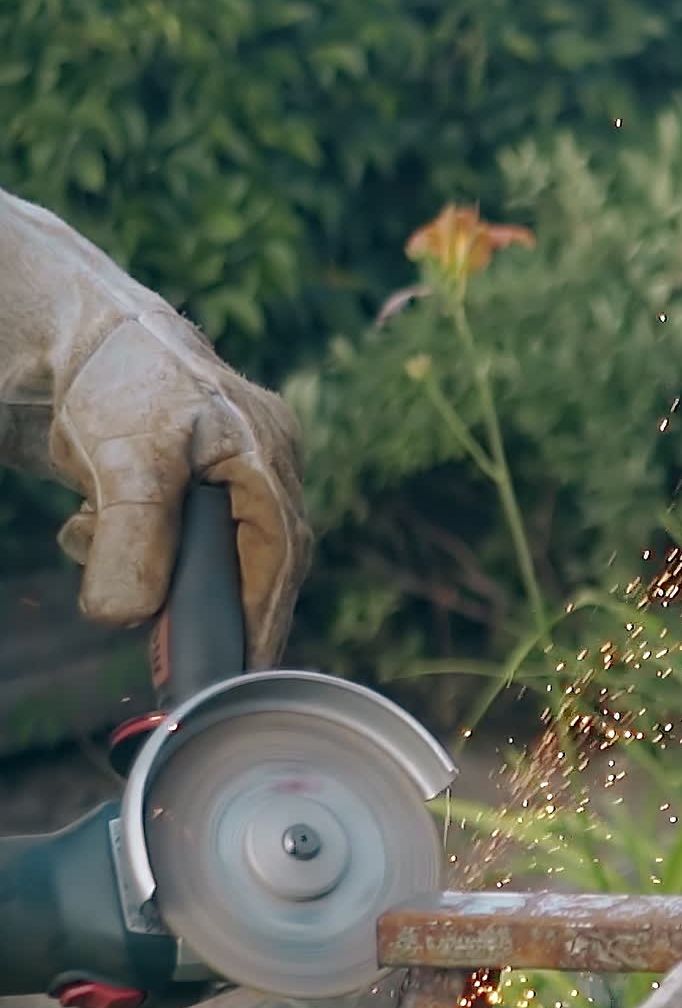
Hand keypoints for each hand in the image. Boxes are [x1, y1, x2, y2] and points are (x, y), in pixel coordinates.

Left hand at [49, 312, 311, 668]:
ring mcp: (234, 470)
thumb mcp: (124, 464)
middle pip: (257, 560)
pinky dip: (141, 547)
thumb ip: (131, 541)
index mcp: (266, 452)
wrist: (76, 337)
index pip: (280, 556)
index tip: (242, 669)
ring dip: (160, 569)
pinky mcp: (197, 479)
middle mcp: (264, 463)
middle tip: (175, 654)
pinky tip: (91, 527)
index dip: (263, 618)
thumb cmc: (115, 380)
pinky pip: (185, 534)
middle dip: (208, 602)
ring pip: (215, 550)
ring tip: (96, 546)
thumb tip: (127, 616)